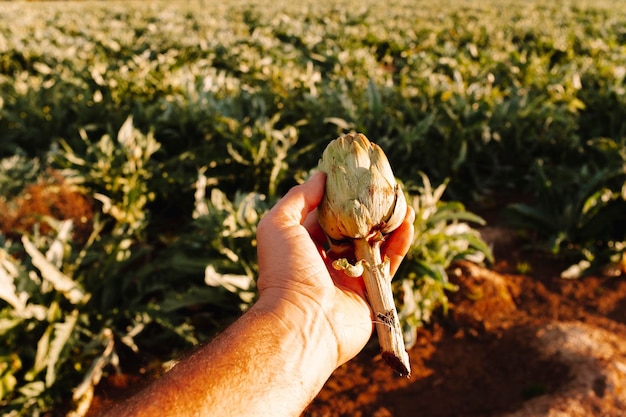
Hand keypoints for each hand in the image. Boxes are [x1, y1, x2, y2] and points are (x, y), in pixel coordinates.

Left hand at [256, 171, 414, 368]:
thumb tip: (321, 176)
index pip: (326, 215)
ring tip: (402, 202)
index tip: (356, 176)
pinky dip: (400, 244)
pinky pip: (388, 264)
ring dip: (388, 222)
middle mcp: (327, 261)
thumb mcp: (279, 225)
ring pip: (375, 244)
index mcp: (303, 246)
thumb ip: (298, 198)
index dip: (340, 196)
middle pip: (353, 228)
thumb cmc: (285, 271)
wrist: (303, 321)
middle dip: (368, 208)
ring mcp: (350, 277)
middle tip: (384, 187)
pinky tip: (408, 223)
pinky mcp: (371, 293)